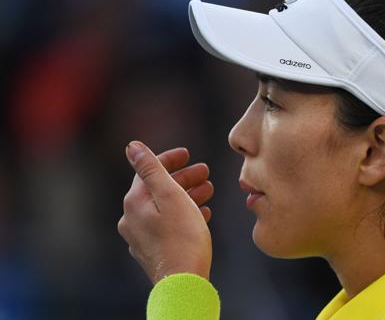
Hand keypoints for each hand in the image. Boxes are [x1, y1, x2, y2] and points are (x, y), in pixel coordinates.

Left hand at [118, 141, 213, 283]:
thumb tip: (132, 146)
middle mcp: (132, 219)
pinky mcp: (153, 251)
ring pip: (165, 207)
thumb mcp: (171, 196)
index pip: (149, 171)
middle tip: (205, 173)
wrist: (184, 282)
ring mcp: (141, 237)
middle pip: (158, 189)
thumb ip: (151, 169)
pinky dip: (184, 215)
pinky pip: (167, 225)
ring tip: (209, 191)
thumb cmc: (182, 238)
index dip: (170, 159)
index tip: (189, 154)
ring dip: (186, 195)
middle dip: (183, 178)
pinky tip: (202, 213)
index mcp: (134, 203)